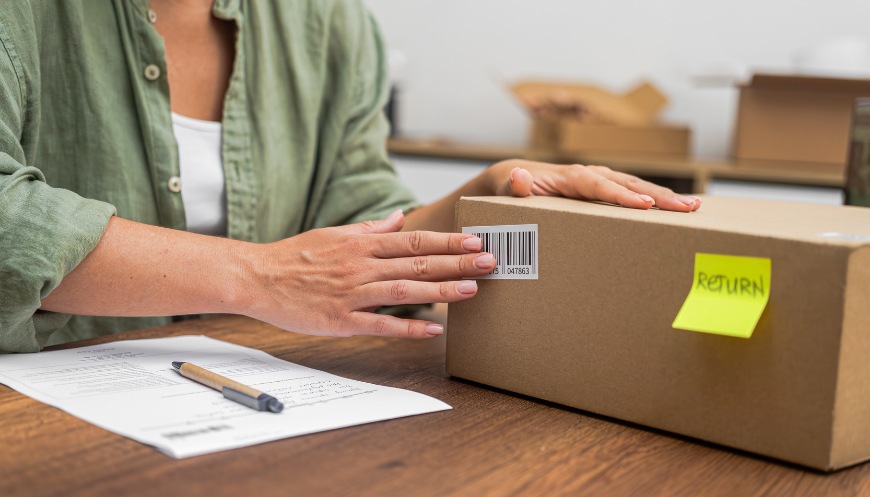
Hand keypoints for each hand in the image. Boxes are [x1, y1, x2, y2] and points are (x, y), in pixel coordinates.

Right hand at [238, 210, 494, 338]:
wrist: (257, 277)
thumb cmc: (295, 255)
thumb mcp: (334, 233)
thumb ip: (369, 229)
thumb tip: (398, 218)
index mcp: (361, 244)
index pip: (412, 240)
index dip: (446, 240)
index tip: (475, 240)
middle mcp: (361, 266)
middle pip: (417, 262)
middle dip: (457, 262)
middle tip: (489, 262)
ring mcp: (352, 293)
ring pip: (405, 290)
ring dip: (441, 290)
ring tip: (472, 290)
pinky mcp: (341, 320)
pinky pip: (380, 324)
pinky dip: (408, 326)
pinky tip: (433, 328)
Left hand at [487, 159, 701, 211]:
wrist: (515, 178)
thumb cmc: (512, 187)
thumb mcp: (508, 189)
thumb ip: (514, 186)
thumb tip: (519, 176)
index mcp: (570, 177)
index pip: (599, 186)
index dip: (622, 196)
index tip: (645, 206)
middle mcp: (590, 174)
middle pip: (628, 185)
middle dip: (659, 196)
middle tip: (688, 209)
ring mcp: (600, 180)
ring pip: (637, 187)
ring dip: (665, 197)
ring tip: (694, 208)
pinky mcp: (605, 188)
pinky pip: (633, 193)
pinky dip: (656, 199)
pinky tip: (678, 209)